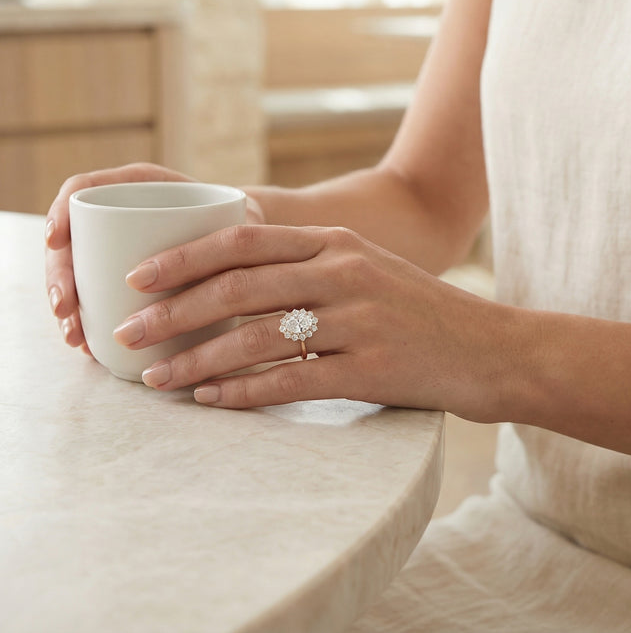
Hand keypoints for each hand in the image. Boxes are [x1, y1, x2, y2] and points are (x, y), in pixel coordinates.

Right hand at [43, 163, 268, 351]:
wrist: (254, 246)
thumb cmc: (245, 226)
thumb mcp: (238, 220)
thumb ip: (228, 234)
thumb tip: (221, 268)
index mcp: (142, 186)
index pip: (84, 189)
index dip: (61, 211)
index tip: (55, 240)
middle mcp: (123, 215)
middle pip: (73, 239)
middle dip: (61, 276)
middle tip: (66, 309)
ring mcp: (118, 249)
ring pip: (78, 274)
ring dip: (69, 307)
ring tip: (77, 338)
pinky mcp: (123, 281)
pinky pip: (95, 297)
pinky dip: (88, 321)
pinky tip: (88, 346)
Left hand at [118, 224, 515, 418]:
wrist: (493, 349)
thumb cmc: (420, 311)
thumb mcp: (366, 268)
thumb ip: (308, 265)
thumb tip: (228, 285)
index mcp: (336, 242)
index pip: (243, 239)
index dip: (183, 257)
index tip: (137, 277)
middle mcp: (344, 271)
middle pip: (238, 287)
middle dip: (173, 311)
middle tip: (126, 332)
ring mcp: (360, 320)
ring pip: (256, 337)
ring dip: (196, 359)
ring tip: (156, 378)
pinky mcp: (372, 369)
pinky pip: (291, 383)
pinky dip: (242, 393)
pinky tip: (210, 402)